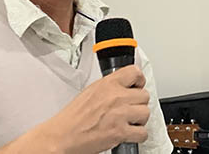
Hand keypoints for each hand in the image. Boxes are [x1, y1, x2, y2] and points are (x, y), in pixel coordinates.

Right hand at [0, 65, 149, 153]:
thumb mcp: (91, 91)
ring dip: (139, 120)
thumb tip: (124, 86)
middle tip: (129, 109)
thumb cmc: (72, 118)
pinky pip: (142, 133)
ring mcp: (120, 114)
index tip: (137, 86)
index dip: (139, 81)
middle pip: (144, 95)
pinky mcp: (120, 132)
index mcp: (108, 84)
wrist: (62, 136)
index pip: (135, 72)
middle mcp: (116, 96)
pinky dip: (138, 136)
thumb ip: (110, 87)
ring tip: (128, 122)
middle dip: (138, 104)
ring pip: (146, 113)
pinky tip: (129, 134)